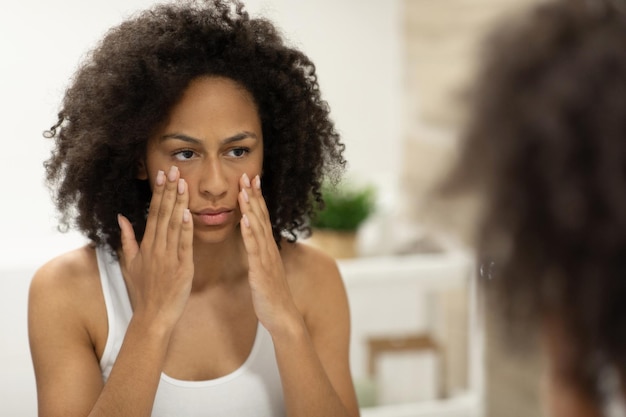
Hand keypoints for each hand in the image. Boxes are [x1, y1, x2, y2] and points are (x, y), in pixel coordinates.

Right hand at [117, 166, 193, 328]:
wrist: (153, 316)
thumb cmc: (143, 291)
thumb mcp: (129, 263)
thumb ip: (127, 239)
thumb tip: (121, 217)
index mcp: (145, 246)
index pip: (153, 213)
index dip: (159, 193)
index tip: (162, 175)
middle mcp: (156, 248)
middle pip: (163, 214)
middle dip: (169, 190)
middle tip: (174, 170)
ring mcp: (169, 257)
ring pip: (174, 225)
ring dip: (179, 203)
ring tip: (183, 183)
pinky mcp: (182, 268)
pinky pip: (184, 245)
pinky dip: (186, 229)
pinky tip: (188, 213)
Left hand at [238, 173, 301, 334]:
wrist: (283, 317)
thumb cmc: (271, 296)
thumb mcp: (263, 270)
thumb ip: (259, 254)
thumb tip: (253, 242)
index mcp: (267, 249)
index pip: (262, 218)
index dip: (256, 198)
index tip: (250, 180)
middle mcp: (269, 249)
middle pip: (262, 217)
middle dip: (254, 195)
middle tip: (247, 174)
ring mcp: (267, 259)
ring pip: (258, 229)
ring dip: (251, 208)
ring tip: (244, 190)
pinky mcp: (262, 271)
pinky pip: (255, 249)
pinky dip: (250, 233)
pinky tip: (245, 220)